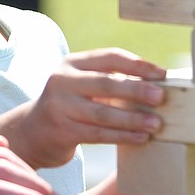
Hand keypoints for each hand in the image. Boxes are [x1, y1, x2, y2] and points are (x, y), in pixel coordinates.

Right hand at [20, 49, 166, 168]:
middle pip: (106, 83)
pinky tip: (141, 138)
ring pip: (103, 112)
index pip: (109, 57)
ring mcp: (59, 106)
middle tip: (162, 97)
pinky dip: (122, 136)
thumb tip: (155, 84)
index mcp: (71, 63)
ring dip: (133, 118)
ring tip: (156, 124)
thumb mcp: (81, 85)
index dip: (137, 64)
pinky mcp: (61, 130)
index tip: (162, 74)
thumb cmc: (70, 106)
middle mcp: (62, 80)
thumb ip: (108, 81)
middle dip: (137, 90)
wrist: (32, 132)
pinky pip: (98, 134)